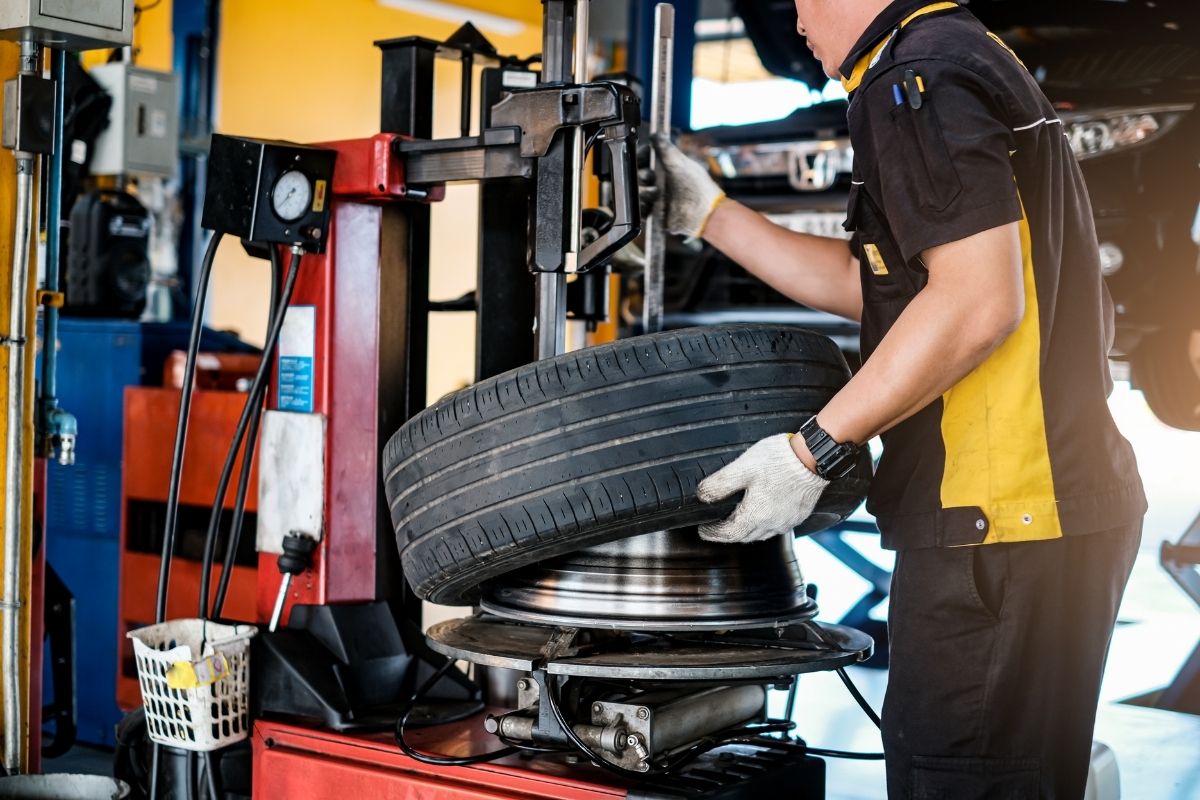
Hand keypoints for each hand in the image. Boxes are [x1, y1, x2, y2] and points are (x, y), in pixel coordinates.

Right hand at [638, 133, 726, 238]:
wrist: (704, 216)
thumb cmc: (698, 188)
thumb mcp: (681, 164)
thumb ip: (666, 148)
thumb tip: (657, 133)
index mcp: (666, 169)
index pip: (646, 159)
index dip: (642, 156)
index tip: (645, 156)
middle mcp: (660, 183)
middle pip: (638, 175)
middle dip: (641, 175)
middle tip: (650, 176)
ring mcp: (657, 199)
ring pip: (637, 192)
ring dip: (642, 191)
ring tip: (654, 193)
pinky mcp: (655, 215)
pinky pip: (640, 210)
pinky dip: (641, 207)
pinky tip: (648, 205)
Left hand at [696, 434, 829, 543]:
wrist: (813, 458)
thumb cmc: (779, 461)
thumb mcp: (742, 468)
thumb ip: (719, 484)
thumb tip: (702, 496)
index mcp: (755, 516)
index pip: (728, 534)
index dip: (712, 533)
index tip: (703, 530)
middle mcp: (772, 524)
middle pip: (744, 537)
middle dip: (727, 534)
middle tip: (716, 526)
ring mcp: (787, 521)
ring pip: (761, 534)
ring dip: (746, 531)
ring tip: (736, 521)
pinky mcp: (798, 515)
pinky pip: (777, 527)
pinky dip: (764, 525)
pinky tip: (762, 514)